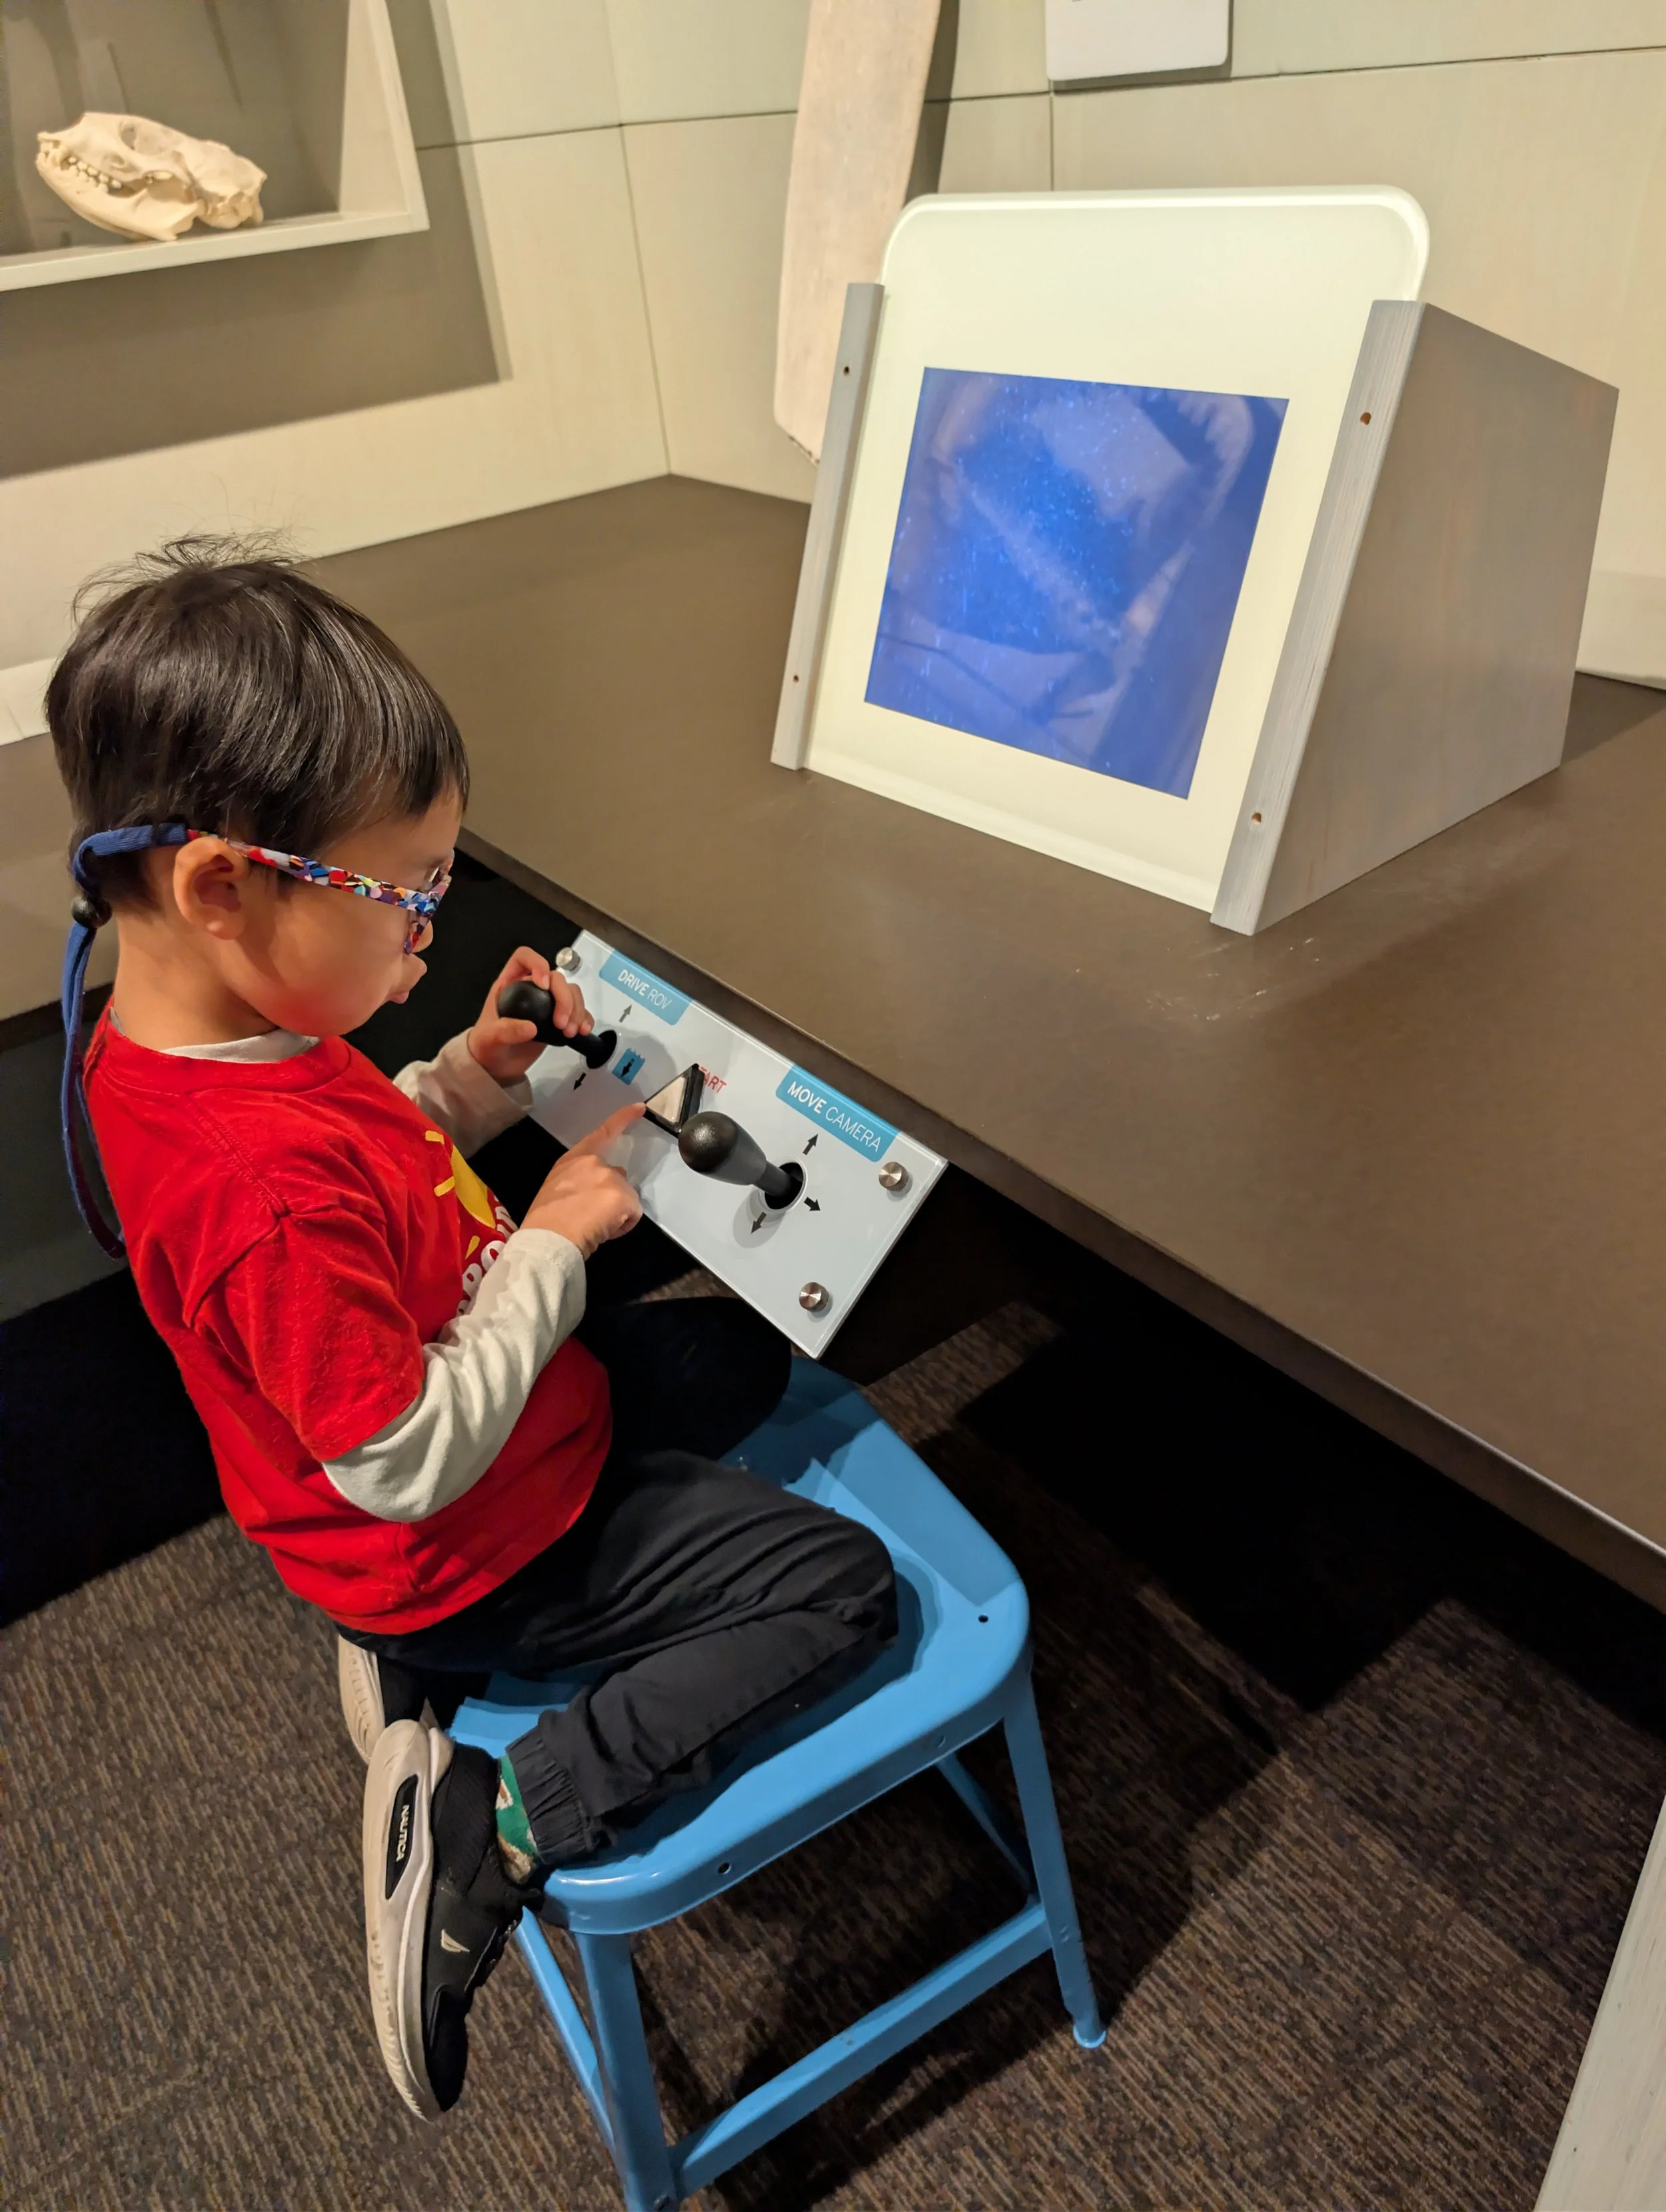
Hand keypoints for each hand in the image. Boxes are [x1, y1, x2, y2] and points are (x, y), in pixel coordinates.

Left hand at [468, 946, 591, 1083]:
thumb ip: (505, 1031)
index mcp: (510, 985)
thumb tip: (530, 1027)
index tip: (543, 985)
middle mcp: (530, 990)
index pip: (524, 958)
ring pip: (570, 992)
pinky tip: (582, 1030)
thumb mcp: (489, 1038)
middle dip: (564, 998)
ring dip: (576, 1010)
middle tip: (561, 1023)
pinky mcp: (557, 1019)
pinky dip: (583, 1018)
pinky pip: (577, 1010)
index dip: (537, 964)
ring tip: (570, 1032)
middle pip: (556, 977)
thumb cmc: (486, 1046)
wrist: (495, 1066)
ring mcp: (546, 1004)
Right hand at [522, 1103, 644, 1256]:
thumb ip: (580, 1180)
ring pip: (626, 1197)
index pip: (602, 1133)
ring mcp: (611, 1178)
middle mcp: (594, 1163)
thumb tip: (597, 1192)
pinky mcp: (624, 1196)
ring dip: (616, 1212)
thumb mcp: (558, 1188)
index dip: (623, 1118)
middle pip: (617, 1177)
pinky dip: (624, 1225)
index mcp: (574, 1159)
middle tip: (590, 1216)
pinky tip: (604, 1232)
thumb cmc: (546, 1220)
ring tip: (594, 1226)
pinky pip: (633, 1214)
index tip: (640, 1108)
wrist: (548, 1238)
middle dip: (610, 1195)